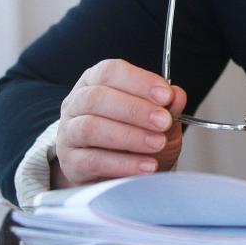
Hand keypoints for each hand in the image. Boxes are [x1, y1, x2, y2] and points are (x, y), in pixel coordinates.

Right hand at [53, 59, 187, 187]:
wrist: (121, 173)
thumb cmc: (138, 136)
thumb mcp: (158, 117)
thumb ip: (167, 105)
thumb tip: (176, 95)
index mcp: (95, 81)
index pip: (110, 71)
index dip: (139, 81)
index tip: (165, 95)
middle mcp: (76, 103)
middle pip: (97, 98)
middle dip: (135, 110)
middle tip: (164, 122)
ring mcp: (68, 133)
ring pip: (91, 128)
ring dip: (130, 136)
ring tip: (158, 144)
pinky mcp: (70, 163)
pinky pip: (92, 161)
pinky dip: (123, 163)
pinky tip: (146, 165)